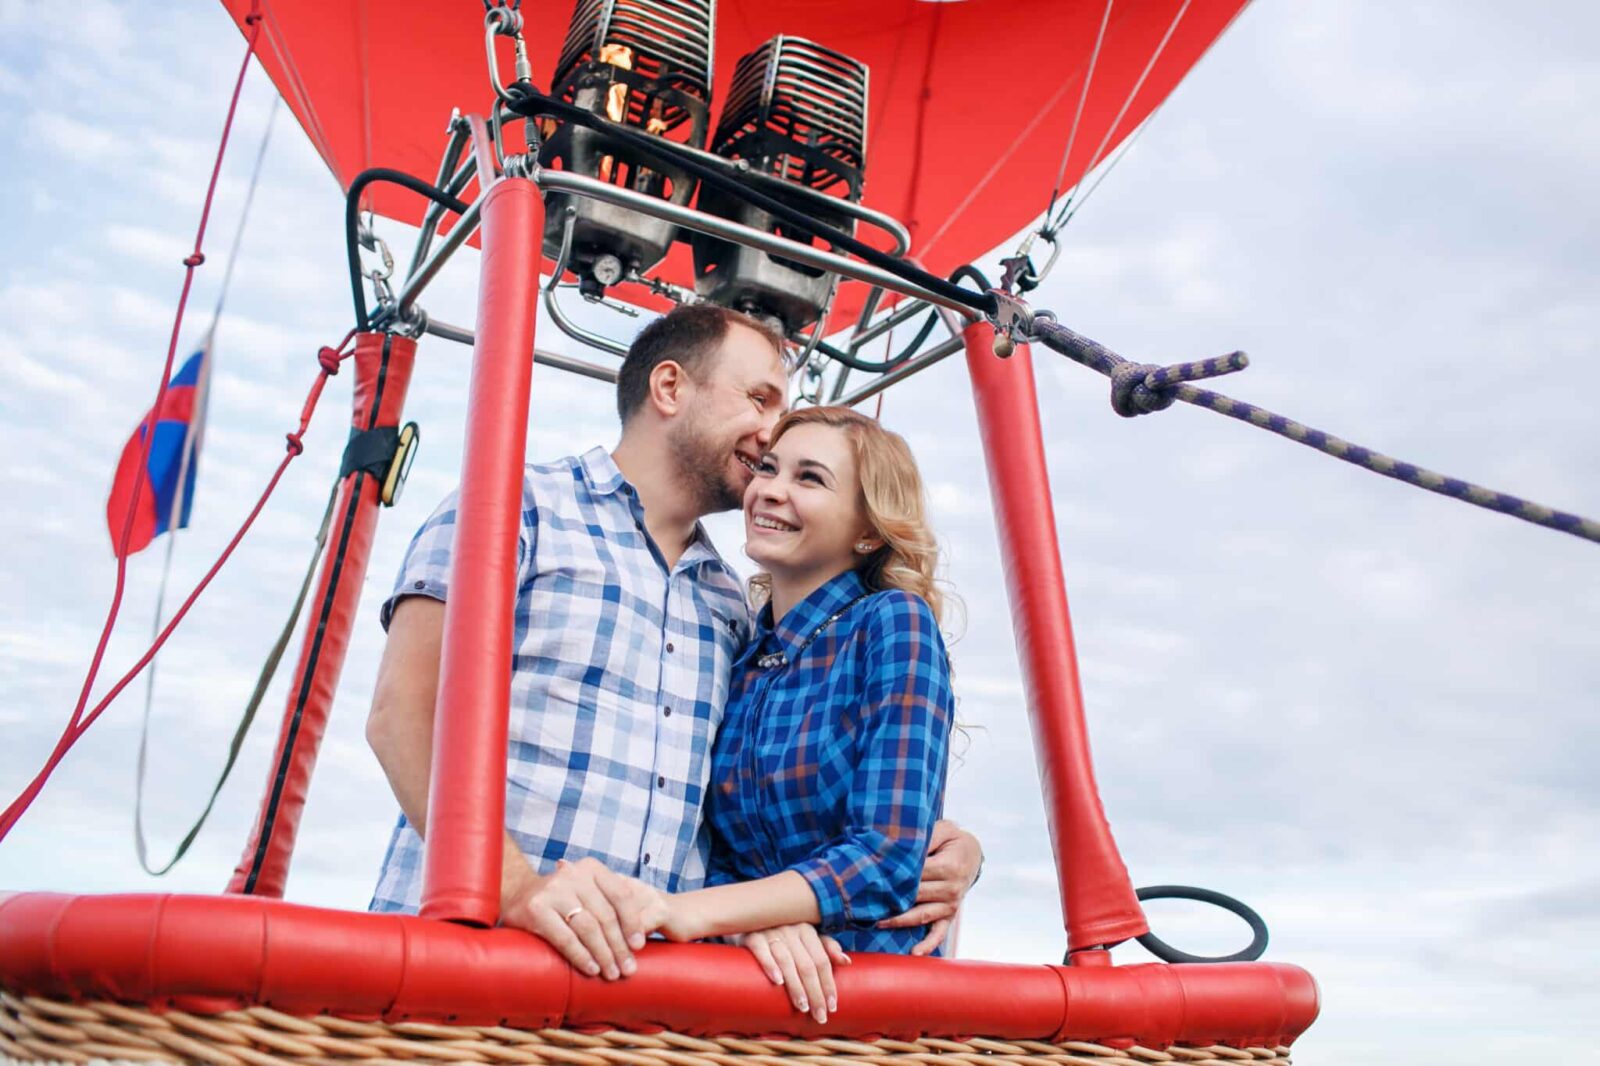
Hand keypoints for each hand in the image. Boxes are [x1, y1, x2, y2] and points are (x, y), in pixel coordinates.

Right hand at [502, 857, 668, 978]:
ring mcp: (553, 891)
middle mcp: (573, 875)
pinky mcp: (535, 909)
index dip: (633, 922)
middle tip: (628, 969)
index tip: (639, 946)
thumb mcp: (586, 891)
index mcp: (591, 868)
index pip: (620, 894)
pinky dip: (581, 956)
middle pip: (605, 915)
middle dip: (619, 946)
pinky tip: (591, 969)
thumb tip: (640, 938)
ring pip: (588, 928)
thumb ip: (608, 904)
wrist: (517, 894)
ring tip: (612, 973)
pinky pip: (565, 938)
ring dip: (603, 954)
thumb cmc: (562, 899)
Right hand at [740, 923, 849, 1023]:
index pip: (822, 961)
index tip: (832, 1006)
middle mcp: (791, 929)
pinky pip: (762, 951)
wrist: (746, 919)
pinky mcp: (751, 936)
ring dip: (796, 986)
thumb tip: (847, 962)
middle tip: (819, 1015)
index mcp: (807, 930)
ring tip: (802, 1007)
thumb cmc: (781, 933)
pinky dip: (770, 965)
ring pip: (787, 962)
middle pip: (807, 965)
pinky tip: (777, 981)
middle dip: (815, 993)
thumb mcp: (804, 937)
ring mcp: (771, 932)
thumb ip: (825, 947)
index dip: (828, 984)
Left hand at [876, 819, 982, 954]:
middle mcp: (952, 889)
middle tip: (865, 898)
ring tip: (876, 922)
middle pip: (916, 895)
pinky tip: (914, 953)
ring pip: (921, 915)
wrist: (973, 853)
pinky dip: (928, 945)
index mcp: (949, 867)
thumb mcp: (942, 830)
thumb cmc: (951, 839)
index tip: (873, 875)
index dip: (895, 874)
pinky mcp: (950, 915)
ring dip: (899, 920)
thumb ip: (924, 838)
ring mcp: (951, 905)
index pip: (917, 874)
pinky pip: (939, 933)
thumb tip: (902, 845)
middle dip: (892, 897)